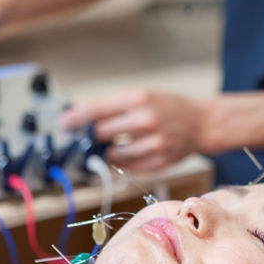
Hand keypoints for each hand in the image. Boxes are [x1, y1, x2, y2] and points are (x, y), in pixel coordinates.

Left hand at [60, 89, 208, 170]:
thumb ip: (112, 107)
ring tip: (116, 143)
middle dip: (91, 136)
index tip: (64, 123)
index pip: (97, 110)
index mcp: (139, 99)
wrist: (200, 123)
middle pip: (101, 133)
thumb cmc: (168, 108)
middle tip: (87, 137)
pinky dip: (123, 161)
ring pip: (113, 154)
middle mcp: (146, 120)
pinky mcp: (159, 162)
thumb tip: (79, 116)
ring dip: (108, 151)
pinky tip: (130, 152)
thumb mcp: (142, 96)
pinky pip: (127, 167)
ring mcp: (153, 143)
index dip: (76, 118)